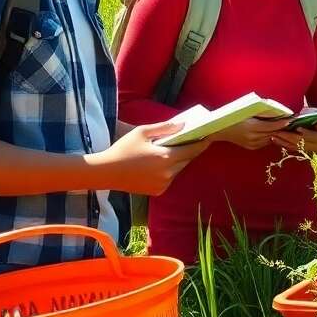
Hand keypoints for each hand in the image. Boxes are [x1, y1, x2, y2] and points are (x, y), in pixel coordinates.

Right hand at [95, 120, 209, 195]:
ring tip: (174, 149)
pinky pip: (169, 178)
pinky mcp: (158, 191)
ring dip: (178, 161)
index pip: (192, 150)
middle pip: (186, 160)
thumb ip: (165, 128)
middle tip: (192, 140)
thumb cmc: (123, 149)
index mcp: (165, 157)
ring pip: (178, 170)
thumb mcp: (142, 132)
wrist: (106, 172)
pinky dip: (168, 171)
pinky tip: (159, 163)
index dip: (202, 143)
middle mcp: (168, 173)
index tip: (210, 136)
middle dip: (190, 150)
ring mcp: (163, 184)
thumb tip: (183, 125)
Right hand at [214, 115, 288, 149]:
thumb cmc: (234, 117)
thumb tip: (276, 111)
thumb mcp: (247, 112)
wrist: (221, 130)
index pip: (271, 126)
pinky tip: (274, 132)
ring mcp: (252, 144)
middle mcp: (253, 137)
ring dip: (278, 133)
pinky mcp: (252, 147)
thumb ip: (262, 112)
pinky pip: (265, 142)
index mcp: (251, 127)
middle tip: (293, 125)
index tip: (291, 119)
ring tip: (287, 128)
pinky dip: (270, 137)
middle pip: (273, 133)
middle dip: (283, 129)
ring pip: (270, 138)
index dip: (282, 123)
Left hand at [272, 115, 316, 154]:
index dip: (302, 132)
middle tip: (277, 130)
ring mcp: (310, 150)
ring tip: (273, 136)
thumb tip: (299, 114)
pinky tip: (275, 140)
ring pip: (294, 146)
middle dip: (287, 136)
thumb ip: (311, 114)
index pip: (310, 135)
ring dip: (283, 141)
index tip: (293, 127)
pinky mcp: (304, 151)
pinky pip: (292, 148)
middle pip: (300, 142)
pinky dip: (284, 144)